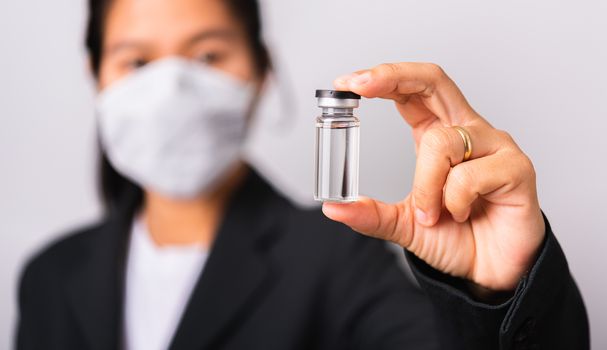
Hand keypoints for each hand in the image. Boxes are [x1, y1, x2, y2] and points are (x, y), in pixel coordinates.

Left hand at [322, 63, 544, 290]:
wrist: (490, 272)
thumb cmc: (455, 238)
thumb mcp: (403, 224)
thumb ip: (371, 215)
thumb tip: (332, 209)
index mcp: (439, 134)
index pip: (412, 91)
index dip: (382, 79)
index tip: (346, 83)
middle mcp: (467, 131)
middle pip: (433, 80)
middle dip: (393, 76)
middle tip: (359, 86)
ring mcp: (494, 145)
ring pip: (441, 142)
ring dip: (425, 185)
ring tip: (432, 214)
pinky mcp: (516, 168)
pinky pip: (469, 174)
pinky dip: (453, 201)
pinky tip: (463, 214)